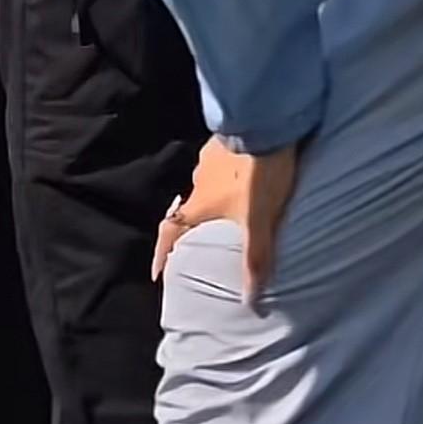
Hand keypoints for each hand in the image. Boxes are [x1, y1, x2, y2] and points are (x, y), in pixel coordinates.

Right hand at [152, 136, 299, 304]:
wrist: (264, 122)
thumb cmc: (259, 174)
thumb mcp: (260, 220)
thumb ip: (255, 257)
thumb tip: (250, 301)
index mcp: (200, 203)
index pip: (170, 232)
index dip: (162, 253)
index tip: (157, 272)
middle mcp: (198, 181)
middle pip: (188, 207)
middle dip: (193, 224)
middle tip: (203, 237)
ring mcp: (209, 158)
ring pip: (205, 183)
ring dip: (213, 196)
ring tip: (229, 206)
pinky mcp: (223, 139)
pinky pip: (220, 162)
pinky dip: (226, 174)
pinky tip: (242, 173)